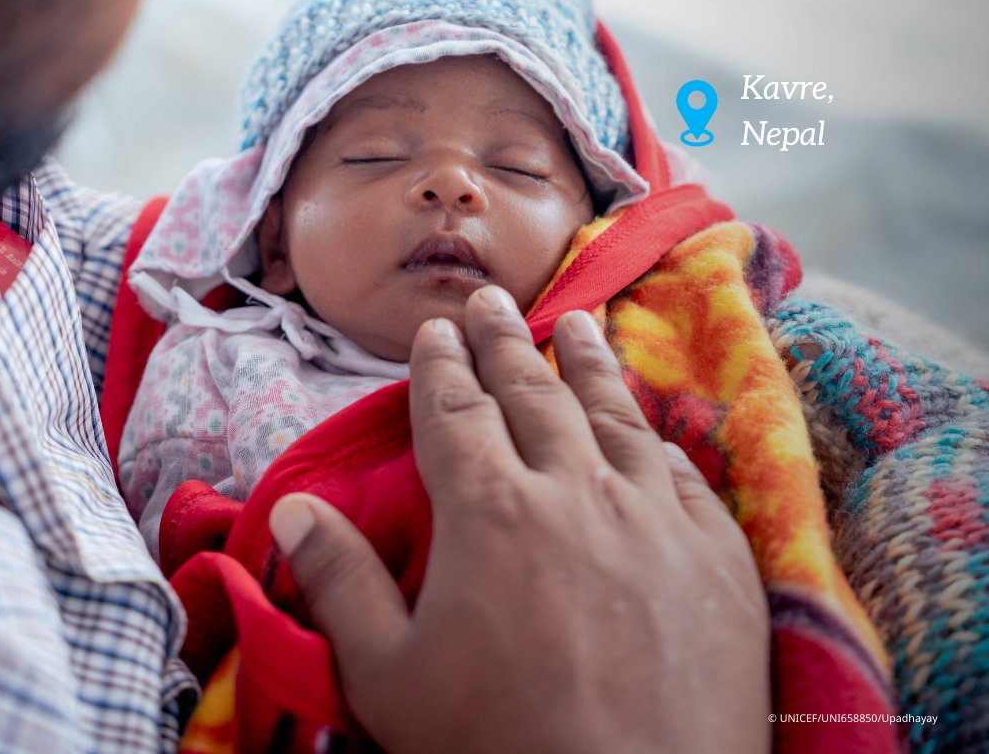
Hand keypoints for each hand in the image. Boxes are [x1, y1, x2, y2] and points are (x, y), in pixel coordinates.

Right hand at [270, 285, 769, 753]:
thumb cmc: (500, 749)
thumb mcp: (390, 679)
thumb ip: (339, 582)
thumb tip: (294, 507)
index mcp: (490, 510)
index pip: (456, 411)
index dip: (441, 366)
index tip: (435, 330)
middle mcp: (573, 488)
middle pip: (530, 391)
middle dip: (504, 340)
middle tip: (492, 299)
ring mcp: (651, 512)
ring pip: (610, 411)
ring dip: (585, 360)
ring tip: (573, 319)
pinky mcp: (714, 549)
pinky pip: (677, 467)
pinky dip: (652, 431)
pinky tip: (645, 416)